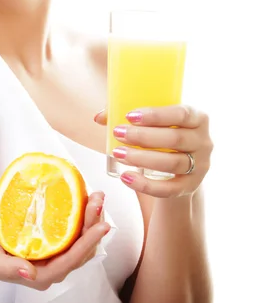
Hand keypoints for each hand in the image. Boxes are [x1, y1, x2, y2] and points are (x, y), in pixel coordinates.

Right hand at [0, 191, 108, 289]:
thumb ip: (8, 269)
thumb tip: (31, 274)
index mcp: (40, 276)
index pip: (70, 261)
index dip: (88, 243)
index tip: (101, 226)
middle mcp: (52, 266)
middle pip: (81, 248)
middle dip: (93, 225)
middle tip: (99, 200)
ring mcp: (53, 252)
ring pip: (80, 238)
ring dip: (91, 217)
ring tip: (97, 196)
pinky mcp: (52, 237)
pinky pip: (72, 228)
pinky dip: (81, 213)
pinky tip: (84, 197)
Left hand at [95, 106, 212, 197]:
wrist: (179, 167)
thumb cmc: (164, 135)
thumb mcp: (155, 122)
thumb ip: (130, 117)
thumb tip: (99, 117)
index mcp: (198, 118)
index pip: (181, 113)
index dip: (156, 115)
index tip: (130, 116)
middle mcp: (204, 141)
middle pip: (175, 138)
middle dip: (143, 137)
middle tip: (118, 134)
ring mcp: (200, 166)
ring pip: (171, 163)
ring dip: (142, 158)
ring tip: (118, 154)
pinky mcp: (190, 187)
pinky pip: (168, 189)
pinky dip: (145, 185)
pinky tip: (126, 177)